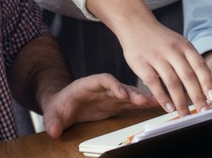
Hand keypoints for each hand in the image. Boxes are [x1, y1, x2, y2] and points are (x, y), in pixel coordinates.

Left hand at [40, 74, 154, 137]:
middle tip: (146, 100)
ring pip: (130, 95)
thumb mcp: (52, 114)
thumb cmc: (59, 107)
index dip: (114, 85)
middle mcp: (103, 88)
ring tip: (159, 102)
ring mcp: (111, 96)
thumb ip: (53, 121)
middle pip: (120, 86)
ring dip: (142, 99)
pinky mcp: (117, 104)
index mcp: (88, 84)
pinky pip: (132, 104)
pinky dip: (143, 105)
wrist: (63, 107)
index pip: (103, 80)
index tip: (122, 94)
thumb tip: (54, 131)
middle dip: (133, 93)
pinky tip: (157, 106)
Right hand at [118, 17, 211, 115]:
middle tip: (203, 111)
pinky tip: (168, 108)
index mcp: (184, 46)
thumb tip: (205, 84)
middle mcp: (172, 50)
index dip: (207, 83)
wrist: (135, 23)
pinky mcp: (142, 63)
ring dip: (180, 101)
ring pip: (172, 83)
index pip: (200, 66)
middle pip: (188, 76)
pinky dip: (162, 98)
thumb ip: (190, 60)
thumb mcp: (179, 43)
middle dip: (197, 96)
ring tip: (185, 115)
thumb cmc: (160, 38)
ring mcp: (157, 57)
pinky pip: (154, 83)